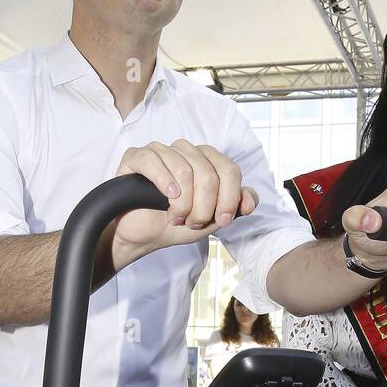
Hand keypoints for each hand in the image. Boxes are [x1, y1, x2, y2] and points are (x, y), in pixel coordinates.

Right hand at [109, 141, 258, 268]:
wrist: (145, 236)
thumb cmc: (177, 224)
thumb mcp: (212, 220)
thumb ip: (234, 208)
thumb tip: (249, 200)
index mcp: (207, 160)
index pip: (230, 170)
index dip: (229, 199)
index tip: (222, 220)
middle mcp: (187, 150)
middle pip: (208, 174)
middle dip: (204, 207)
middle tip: (193, 223)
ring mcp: (162, 150)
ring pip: (184, 170)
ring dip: (183, 204)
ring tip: (176, 217)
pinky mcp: (137, 156)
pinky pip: (155, 160)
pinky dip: (163, 181)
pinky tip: (167, 195)